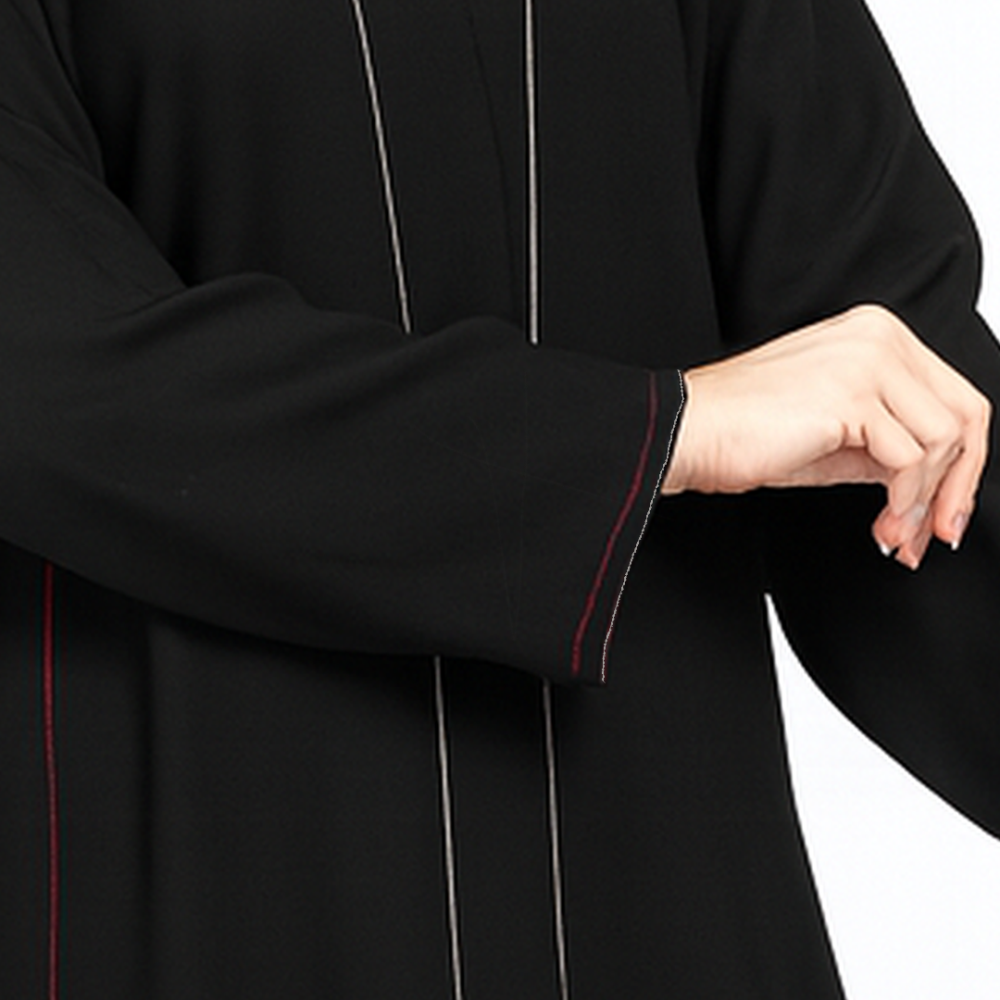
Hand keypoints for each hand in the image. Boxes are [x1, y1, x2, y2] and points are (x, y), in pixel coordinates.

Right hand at [662, 305, 991, 568]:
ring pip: (944, 439)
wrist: (689, 432)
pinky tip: (880, 525)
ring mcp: (867, 360)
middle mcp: (878, 336)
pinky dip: (903, 503)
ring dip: (925, 501)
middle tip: (936, 534)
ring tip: (894, 535)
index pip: (953, 396)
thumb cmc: (741, 432)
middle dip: (957, 486)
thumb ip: (887, 444)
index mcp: (874, 335)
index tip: (943, 512)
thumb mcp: (834, 437)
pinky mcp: (851, 394)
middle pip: (965, 414)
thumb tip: (930, 484)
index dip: (961, 463)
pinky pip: (910, 458)